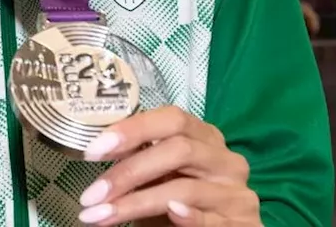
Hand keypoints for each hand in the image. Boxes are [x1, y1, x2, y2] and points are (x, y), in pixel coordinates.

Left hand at [74, 106, 260, 225]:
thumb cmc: (175, 198)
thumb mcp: (156, 175)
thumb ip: (138, 158)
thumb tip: (98, 148)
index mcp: (204, 138)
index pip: (172, 119)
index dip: (133, 130)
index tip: (94, 150)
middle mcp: (226, 160)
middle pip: (178, 151)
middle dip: (128, 172)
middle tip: (92, 194)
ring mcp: (236, 193)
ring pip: (185, 189)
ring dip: (136, 203)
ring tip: (101, 215)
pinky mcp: (244, 224)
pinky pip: (212, 219)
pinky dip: (189, 217)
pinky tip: (171, 214)